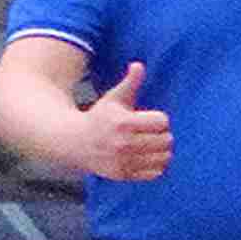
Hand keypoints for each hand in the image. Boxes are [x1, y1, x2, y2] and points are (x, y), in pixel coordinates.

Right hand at [69, 62, 171, 182]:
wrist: (74, 142)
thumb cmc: (99, 116)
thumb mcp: (114, 98)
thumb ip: (130, 82)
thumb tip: (139, 64)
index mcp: (123, 123)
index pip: (162, 121)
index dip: (158, 119)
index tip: (148, 119)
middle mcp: (123, 144)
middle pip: (166, 140)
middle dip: (161, 134)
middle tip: (150, 133)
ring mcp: (123, 162)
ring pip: (164, 157)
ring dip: (161, 150)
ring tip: (150, 144)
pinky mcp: (123, 174)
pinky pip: (156, 173)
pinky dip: (156, 165)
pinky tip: (146, 157)